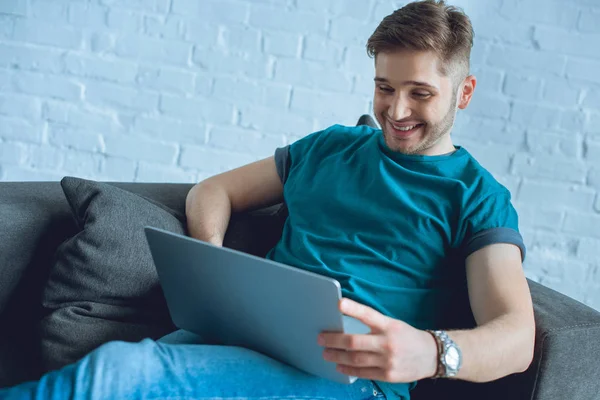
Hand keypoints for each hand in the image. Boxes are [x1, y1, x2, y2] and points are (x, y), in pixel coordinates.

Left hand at [318, 298, 437, 382]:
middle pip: (355, 342)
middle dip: (334, 340)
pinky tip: (339, 366)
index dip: (353, 308)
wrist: (431, 356)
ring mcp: (388, 360)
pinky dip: (349, 370)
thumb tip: (346, 325)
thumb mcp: (393, 324)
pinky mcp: (389, 375)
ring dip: (337, 356)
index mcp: (389, 325)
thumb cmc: (407, 337)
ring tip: (325, 353)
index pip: (368, 314)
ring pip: (356, 359)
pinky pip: (363, 373)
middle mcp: (388, 342)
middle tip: (320, 338)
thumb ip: (374, 324)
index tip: (338, 303)